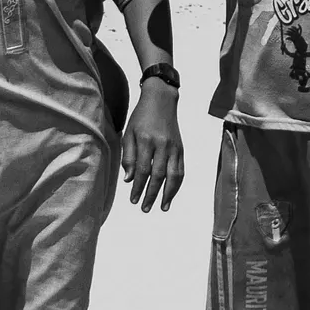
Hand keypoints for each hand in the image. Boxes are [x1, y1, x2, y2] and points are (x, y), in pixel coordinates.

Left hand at [122, 83, 186, 212]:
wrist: (161, 100)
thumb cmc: (141, 117)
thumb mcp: (128, 133)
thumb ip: (128, 156)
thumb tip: (129, 179)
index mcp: (147, 141)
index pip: (143, 170)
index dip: (138, 187)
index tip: (133, 199)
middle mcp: (163, 145)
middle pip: (159, 175)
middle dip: (151, 194)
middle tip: (144, 208)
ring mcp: (174, 147)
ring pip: (174, 175)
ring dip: (168, 194)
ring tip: (163, 207)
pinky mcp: (181, 149)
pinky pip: (181, 170)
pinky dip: (177, 184)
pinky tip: (171, 193)